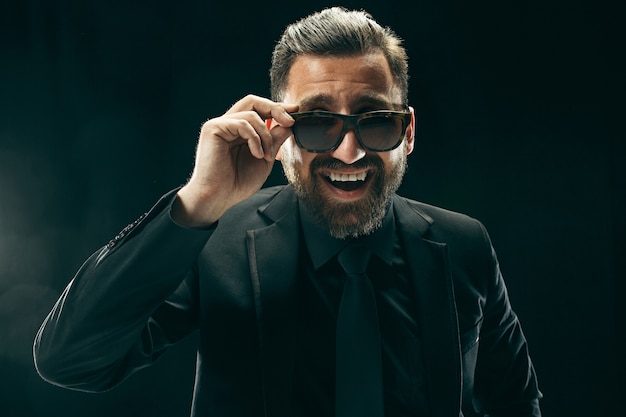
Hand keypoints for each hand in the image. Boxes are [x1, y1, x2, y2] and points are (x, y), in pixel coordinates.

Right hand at [172, 95, 297, 226]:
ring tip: (267, 155)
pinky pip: (242, 123)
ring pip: (251, 114)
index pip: (258, 110)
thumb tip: (290, 123)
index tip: (295, 112)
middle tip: (290, 121)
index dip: (277, 108)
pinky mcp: (213, 128)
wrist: (219, 197)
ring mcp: (219, 125)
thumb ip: (275, 139)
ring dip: (266, 135)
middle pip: (253, 102)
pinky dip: (255, 139)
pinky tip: (257, 155)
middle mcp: (228, 124)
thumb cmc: (238, 182)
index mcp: (239, 131)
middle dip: (275, 109)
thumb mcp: (265, 158)